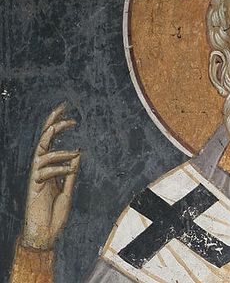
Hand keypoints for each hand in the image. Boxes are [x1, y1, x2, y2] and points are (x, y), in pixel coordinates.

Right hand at [21, 103, 80, 249]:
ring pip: (42, 153)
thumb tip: (78, 154)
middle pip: (42, 140)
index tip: (68, 113)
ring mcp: (36, 177)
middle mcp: (40, 169)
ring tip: (75, 152)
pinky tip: (70, 171)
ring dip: (60, 151)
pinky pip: (44, 171)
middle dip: (53, 124)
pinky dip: (59, 168)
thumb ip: (70, 174)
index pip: (49, 141)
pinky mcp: (34, 187)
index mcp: (48, 167)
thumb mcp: (67, 190)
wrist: (44, 233)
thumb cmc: (54, 214)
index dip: (56, 125)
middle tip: (66, 112)